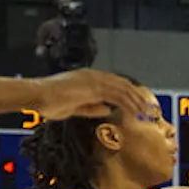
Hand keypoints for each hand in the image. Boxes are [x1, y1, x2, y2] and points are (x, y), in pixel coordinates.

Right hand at [31, 69, 148, 120]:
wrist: (37, 96)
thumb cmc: (50, 102)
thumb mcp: (76, 107)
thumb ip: (92, 107)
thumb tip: (109, 109)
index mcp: (89, 78)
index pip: (116, 84)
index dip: (130, 94)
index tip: (141, 105)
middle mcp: (93, 76)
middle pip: (123, 85)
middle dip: (139, 97)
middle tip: (151, 109)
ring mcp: (93, 80)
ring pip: (123, 89)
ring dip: (138, 101)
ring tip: (148, 112)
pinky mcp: (93, 87)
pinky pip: (116, 95)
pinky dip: (129, 104)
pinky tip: (137, 112)